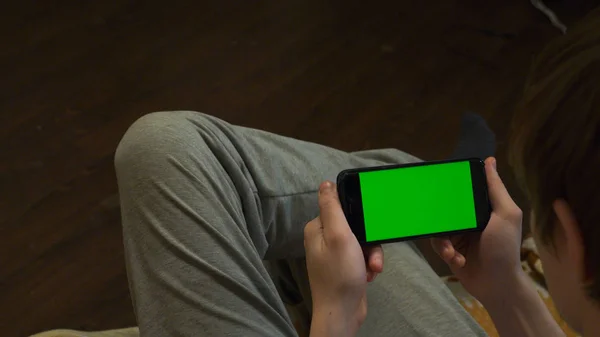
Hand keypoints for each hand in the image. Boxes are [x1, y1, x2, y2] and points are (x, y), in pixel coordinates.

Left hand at [304, 181, 378, 335]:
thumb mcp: (338, 235)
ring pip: (362, 242)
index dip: (359, 216)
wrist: (343, 313)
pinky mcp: (344, 266)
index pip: (341, 208)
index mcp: (317, 228)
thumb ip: (332, 207)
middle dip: (369, 241)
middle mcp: (323, 239)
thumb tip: (325, 183)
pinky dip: (368, 265)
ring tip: (372, 268)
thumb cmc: (340, 275)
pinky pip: (362, 256)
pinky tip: (369, 276)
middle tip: (371, 255)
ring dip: (371, 255)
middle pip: (355, 226)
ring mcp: (333, 254)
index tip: (367, 228)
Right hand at [431, 157, 523, 303]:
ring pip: (439, 226)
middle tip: (440, 219)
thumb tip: (489, 160)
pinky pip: (438, 243)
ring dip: (444, 240)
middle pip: (447, 207)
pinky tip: (456, 260)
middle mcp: (471, 219)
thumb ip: (496, 189)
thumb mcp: (506, 214)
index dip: (454, 185)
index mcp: (485, 208)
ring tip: (452, 251)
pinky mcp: (450, 250)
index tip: (440, 180)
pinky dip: (445, 252)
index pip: (466, 190)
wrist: (496, 285)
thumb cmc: (504, 248)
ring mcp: (460, 235)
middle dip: (442, 217)